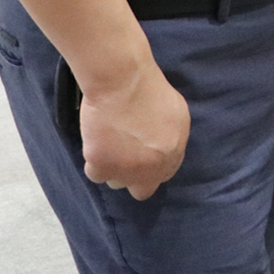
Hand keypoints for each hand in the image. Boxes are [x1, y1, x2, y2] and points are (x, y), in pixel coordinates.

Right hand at [79, 60, 189, 200]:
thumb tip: (165, 151)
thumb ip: (173, 140)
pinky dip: (95, 162)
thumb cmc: (152, 91)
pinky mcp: (100, 165)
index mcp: (172, 155)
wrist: (123, 82)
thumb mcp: (178, 115)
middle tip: (126, 160)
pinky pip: (95, 173)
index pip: (163, 176)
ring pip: (116, 181)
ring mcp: (124, 170)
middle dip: (135, 178)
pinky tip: (98, 142)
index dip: (153, 168)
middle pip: (141, 190)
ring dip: (114, 168)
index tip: (143, 158)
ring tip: (111, 143)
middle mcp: (150, 169)